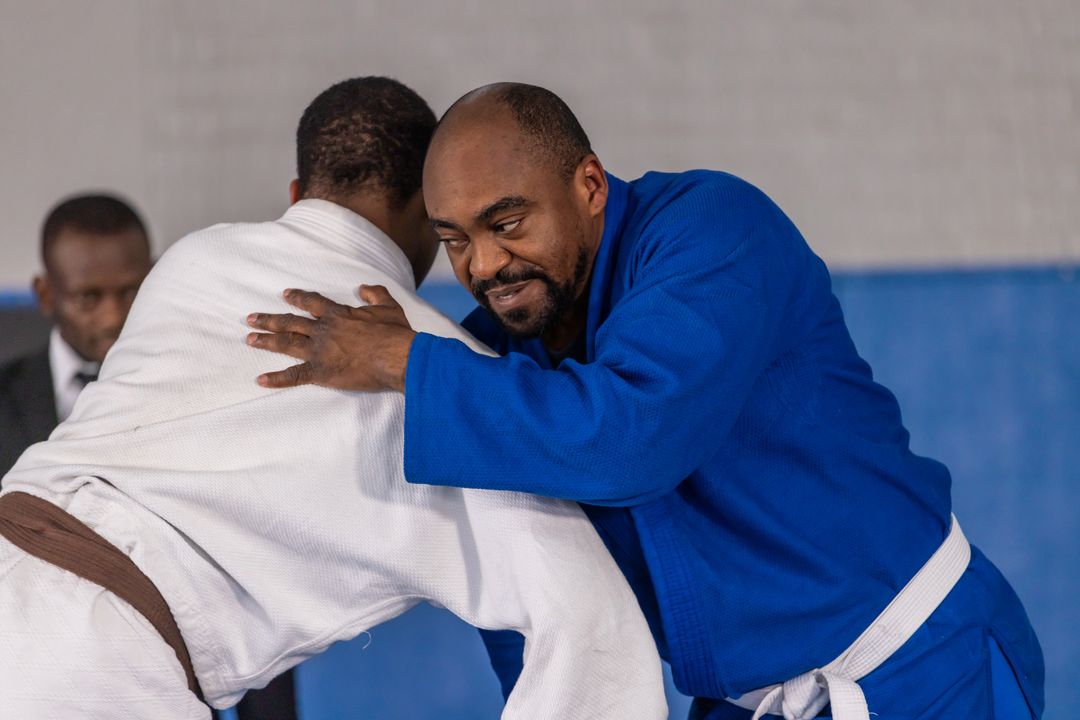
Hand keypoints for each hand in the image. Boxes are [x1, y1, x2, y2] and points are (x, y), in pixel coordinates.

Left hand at [246, 285, 415, 391]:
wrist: (396, 357)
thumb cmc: (394, 334)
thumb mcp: (389, 307)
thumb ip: (375, 294)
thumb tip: (363, 287)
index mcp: (338, 314)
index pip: (312, 302)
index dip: (298, 298)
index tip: (286, 294)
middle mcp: (323, 330)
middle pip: (290, 322)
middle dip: (270, 319)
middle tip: (251, 317)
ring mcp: (319, 351)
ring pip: (286, 343)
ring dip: (266, 340)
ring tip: (249, 339)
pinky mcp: (321, 372)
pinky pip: (294, 376)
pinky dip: (277, 379)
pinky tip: (260, 380)